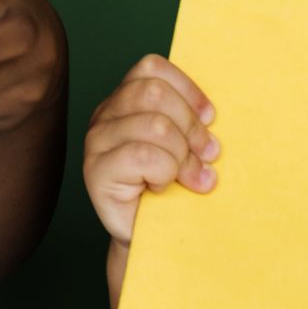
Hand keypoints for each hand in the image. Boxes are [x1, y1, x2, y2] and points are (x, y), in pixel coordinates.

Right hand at [82, 53, 218, 244]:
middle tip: (207, 156)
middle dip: (190, 126)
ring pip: (154, 125)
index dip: (187, 91)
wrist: (155, 240)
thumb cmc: (175, 190)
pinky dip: (165, 173)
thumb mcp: (186, 145)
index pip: (151, 68)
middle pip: (153, 93)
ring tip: (191, 178)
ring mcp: (96, 142)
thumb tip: (211, 116)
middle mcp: (105, 116)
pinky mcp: (96, 172)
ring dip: (183, 156)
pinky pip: (143, 156)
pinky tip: (164, 187)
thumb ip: (188, 121)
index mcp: (125, 101)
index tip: (211, 119)